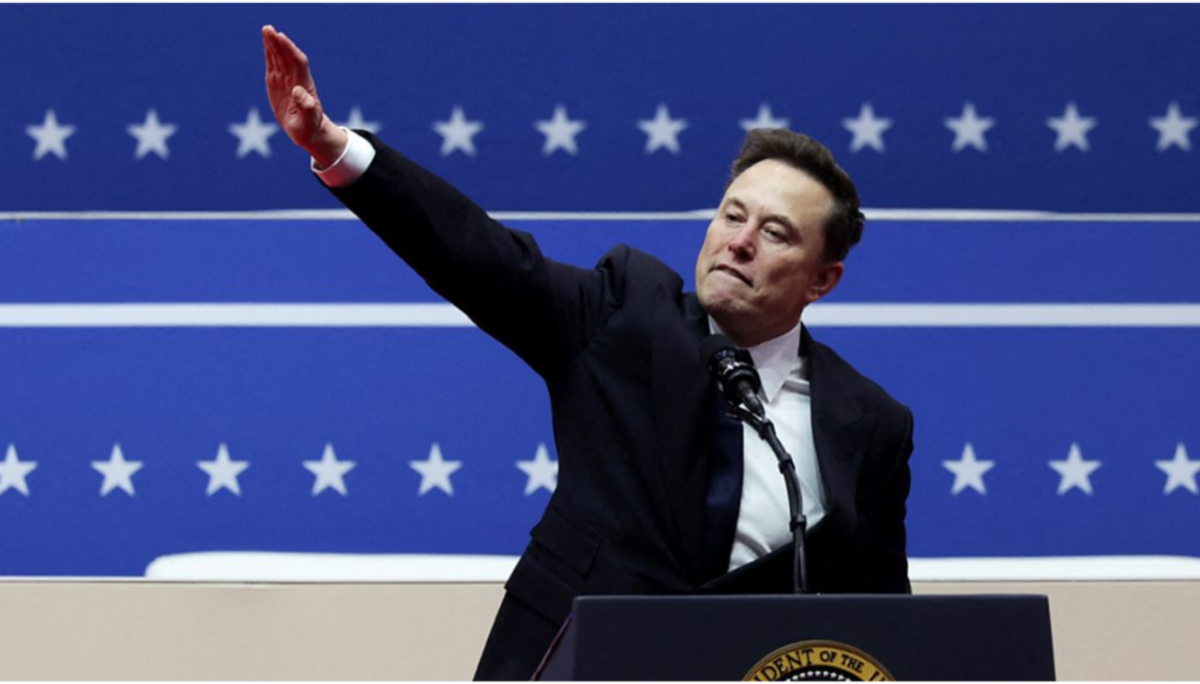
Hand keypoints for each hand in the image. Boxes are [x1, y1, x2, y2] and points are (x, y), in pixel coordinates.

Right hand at [262, 25, 347, 166]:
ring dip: (273, 44)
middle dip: (279, 43)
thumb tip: (298, 90)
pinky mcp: (278, 84)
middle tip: (269, 29)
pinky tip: (266, 43)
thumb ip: (306, 106)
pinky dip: (270, 54)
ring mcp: (287, 80)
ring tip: (266, 29)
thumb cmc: (309, 127)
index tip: (281, 38)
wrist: (308, 131)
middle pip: (287, 57)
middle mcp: (295, 79)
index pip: (297, 63)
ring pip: (280, 58)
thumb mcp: (308, 120)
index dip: (290, 50)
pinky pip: (274, 65)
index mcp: (304, 86)